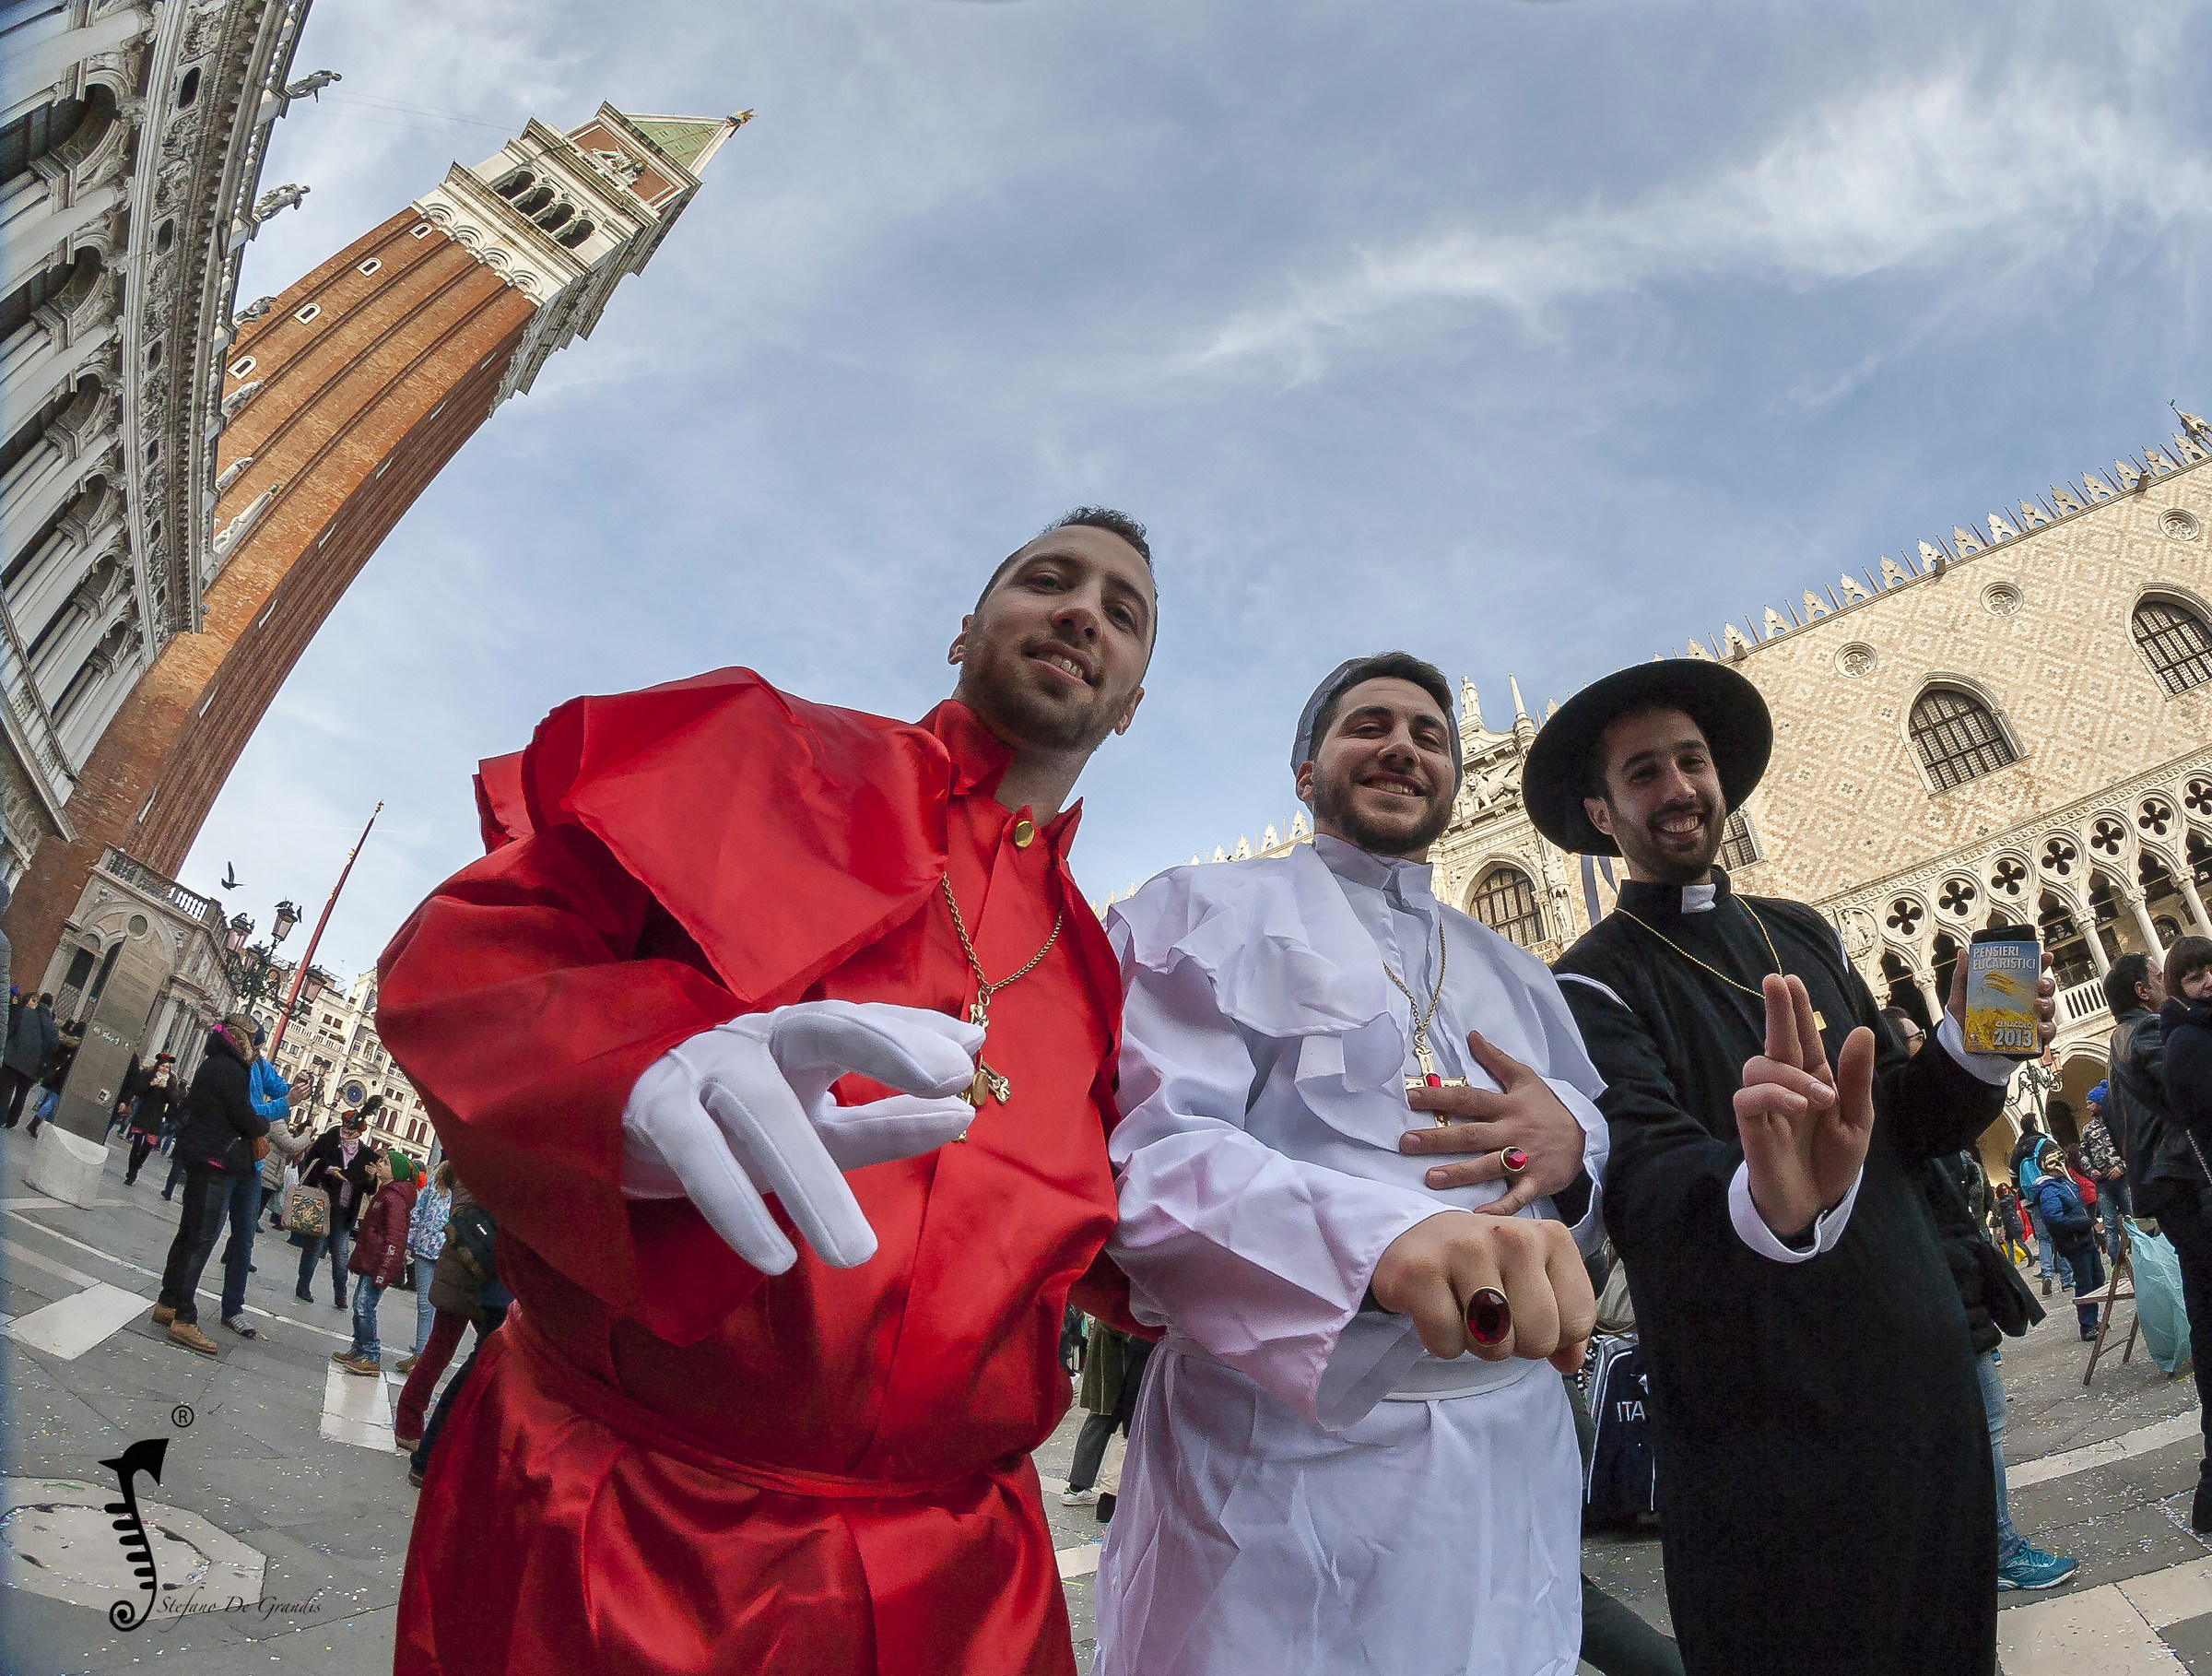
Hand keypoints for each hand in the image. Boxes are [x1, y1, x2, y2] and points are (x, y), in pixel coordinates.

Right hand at [621, 999, 984, 1274]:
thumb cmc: (732, 1121)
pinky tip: (774, 1258)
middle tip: (949, 1087)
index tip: (971, 1049)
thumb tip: (963, 1105)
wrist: (612, 1122)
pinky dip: (735, 1208)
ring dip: (812, 1184)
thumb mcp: (811, 1120)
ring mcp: (701, 1070)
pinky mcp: (653, 1113)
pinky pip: (699, 1159)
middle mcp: (755, 1039)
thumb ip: (881, 1115)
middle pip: (824, 1029)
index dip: (915, 1031)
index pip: (863, 1021)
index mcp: (797, 1036)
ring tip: (857, 1253)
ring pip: (766, 1115)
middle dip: (887, 1050)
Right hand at [1369, 1211, 1595, 1370]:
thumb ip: (1563, 1323)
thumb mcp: (1534, 1281)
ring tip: (1464, 1310)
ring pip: (1494, 1345)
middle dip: (1515, 1344)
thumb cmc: (1485, 1265)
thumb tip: (1570, 1363)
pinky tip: (1437, 1309)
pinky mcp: (1421, 1271)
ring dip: (1477, 1344)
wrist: (1419, 1238)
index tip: (1526, 1311)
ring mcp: (1465, 1249)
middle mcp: (1513, 1236)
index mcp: (1550, 1237)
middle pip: (1540, 1339)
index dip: (1552, 1335)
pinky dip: (1442, 1343)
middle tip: (1492, 1315)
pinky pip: (1448, 1344)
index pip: (1578, 1322)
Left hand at [1401, 1029, 1587, 1214]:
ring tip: (1431, 1178)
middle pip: (1471, 1135)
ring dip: (1460, 1173)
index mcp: (1507, 1106)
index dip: (1440, 1097)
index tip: (1411, 1098)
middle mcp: (1512, 1132)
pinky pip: (1515, 1198)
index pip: (1468, 1099)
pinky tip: (1475, 1214)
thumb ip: (1496, 1059)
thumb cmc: (1549, 1108)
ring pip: (1487, 1166)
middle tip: (1407, 1143)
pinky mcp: (1535, 1182)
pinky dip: (1498, 1207)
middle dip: (1438, 1139)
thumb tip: (1472, 1035)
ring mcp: (1524, 1159)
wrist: (1586, 1137)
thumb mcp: (1526, 1078)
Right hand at [1735, 974, 1874, 1238]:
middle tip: (1776, 981)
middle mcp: (1787, 1084)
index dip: (1796, 1008)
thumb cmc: (1832, 1161)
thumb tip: (1860, 1030)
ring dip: (1792, 1075)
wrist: (1814, 1205)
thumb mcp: (1858, 1121)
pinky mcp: (1750, 1123)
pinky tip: (1796, 1107)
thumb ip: (1857, 1078)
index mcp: (1815, 1078)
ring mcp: (1766, 1103)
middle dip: (1778, 1009)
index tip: (1789, 979)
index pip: (1804, 1036)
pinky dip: (1773, 1095)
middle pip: (1777, 1039)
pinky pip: (1749, 1097)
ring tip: (1821, 1100)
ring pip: (1761, 1066)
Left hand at [1945, 949, 2057, 1047]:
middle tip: (2039, 983)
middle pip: (2044, 990)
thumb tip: (1963, 953)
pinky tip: (2040, 1027)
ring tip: (2038, 1004)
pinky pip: (2047, 1033)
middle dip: (2047, 983)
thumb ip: (1963, 975)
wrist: (1962, 1048)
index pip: (2030, 974)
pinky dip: (2048, 1029)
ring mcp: (2030, 1021)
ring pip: (2049, 1009)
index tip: (2045, 956)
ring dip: (2048, 1004)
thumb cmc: (1965, 1022)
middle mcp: (2024, 1004)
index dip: (2040, 964)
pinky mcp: (2032, 1039)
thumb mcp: (1961, 996)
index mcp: (2011, 991)